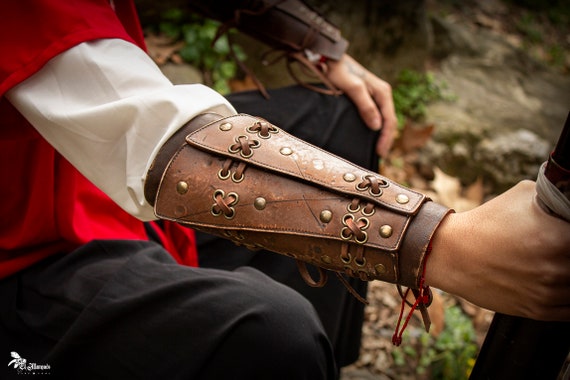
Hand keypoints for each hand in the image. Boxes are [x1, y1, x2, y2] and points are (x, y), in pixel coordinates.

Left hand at [325, 54, 396, 157]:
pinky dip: (374, 128)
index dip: (386, 138)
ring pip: (383, 119)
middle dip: (385, 139)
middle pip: (389, 121)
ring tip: (375, 150)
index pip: (390, 120)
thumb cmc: (338, 70)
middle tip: (378, 157)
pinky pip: (375, 116)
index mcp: (382, 92)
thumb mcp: (352, 87)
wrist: (328, 57)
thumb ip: (365, 105)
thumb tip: (377, 126)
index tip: (379, 153)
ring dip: (381, 135)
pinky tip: (368, 137)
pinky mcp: (367, 97)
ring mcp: (375, 96)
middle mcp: (382, 94)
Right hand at [427, 180, 569, 320]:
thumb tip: (568, 204)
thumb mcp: (522, 196)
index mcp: (561, 238)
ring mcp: (550, 293)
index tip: (564, 232)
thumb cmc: (485, 223)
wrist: (450, 254)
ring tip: (553, 261)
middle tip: (558, 247)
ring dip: (568, 274)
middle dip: (568, 253)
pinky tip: (555, 282)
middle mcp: (559, 269)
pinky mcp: (540, 311)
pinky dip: (567, 296)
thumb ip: (556, 200)